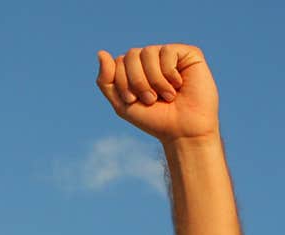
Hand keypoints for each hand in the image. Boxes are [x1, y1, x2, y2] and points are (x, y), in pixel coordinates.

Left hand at [96, 44, 219, 144]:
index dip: (122, 83)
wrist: (182, 130)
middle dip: (137, 81)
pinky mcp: (187, 53)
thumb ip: (106, 81)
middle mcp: (151, 59)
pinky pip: (167, 52)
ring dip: (153, 80)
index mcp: (135, 70)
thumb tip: (100, 52)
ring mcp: (168, 55)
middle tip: (150, 99)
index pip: (117, 63)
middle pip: (131, 55)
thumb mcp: (122, 104)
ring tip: (165, 96)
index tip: (133, 101)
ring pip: (148, 52)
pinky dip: (168, 73)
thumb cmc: (154, 119)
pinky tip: (178, 85)